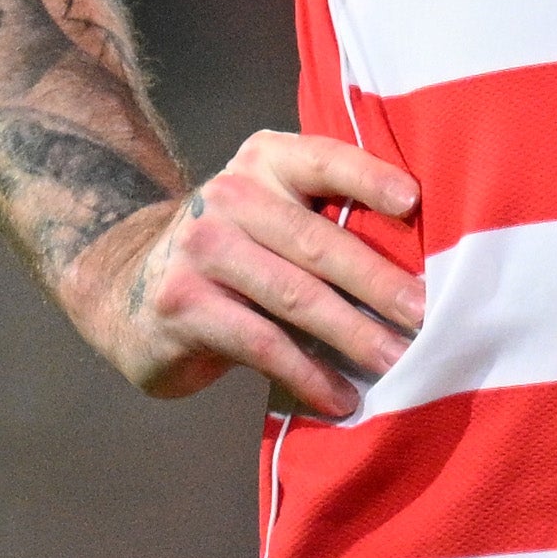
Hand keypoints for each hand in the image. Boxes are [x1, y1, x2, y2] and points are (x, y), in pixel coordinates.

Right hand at [70, 129, 425, 417]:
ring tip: (396, 363)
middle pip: (317, 241)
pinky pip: (261, 343)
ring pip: (294, 296)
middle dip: (379, 283)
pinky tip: (339, 397)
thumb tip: (422, 267)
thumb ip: (326, 218)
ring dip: (353, 334)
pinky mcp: (183, 304)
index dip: (370, 178)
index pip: (324, 160)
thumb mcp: (272, 213)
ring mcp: (202, 248)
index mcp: (265, 161)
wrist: (129, 287)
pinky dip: (307, 374)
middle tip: (427, 316)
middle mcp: (230, 194)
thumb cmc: (236, 252)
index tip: (415, 204)